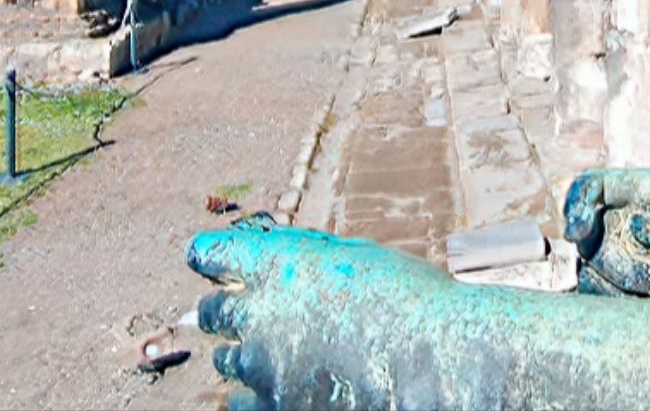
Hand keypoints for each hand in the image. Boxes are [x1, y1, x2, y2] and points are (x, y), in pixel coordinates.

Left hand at [190, 215, 458, 408]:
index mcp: (279, 263)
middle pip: (209, 311)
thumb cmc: (411, 302)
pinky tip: (283, 385)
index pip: (209, 254)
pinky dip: (253, 393)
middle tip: (249, 314)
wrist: (440, 362)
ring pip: (224, 359)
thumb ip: (304, 260)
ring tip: (283, 353)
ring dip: (243, 353)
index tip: (212, 262)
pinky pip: (238, 401)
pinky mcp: (271, 407)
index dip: (210, 258)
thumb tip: (268, 263)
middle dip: (224, 310)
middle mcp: (259, 311)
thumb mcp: (355, 259)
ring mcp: (261, 364)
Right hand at [563, 168, 649, 298]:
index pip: (589, 187)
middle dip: (618, 265)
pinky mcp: (627, 284)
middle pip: (589, 240)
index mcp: (639, 191)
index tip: (578, 233)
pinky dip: (624, 303)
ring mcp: (623, 252)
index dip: (575, 205)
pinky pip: (604, 297)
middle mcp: (623, 219)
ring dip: (623, 287)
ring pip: (592, 272)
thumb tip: (638, 225)